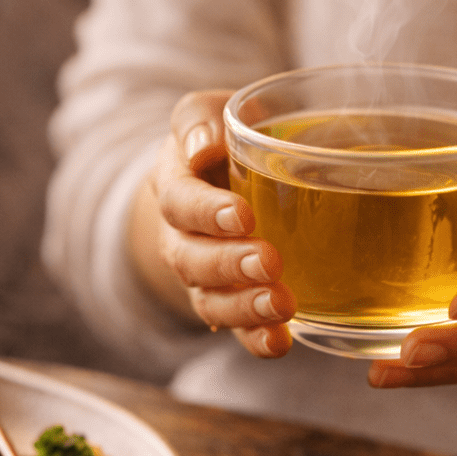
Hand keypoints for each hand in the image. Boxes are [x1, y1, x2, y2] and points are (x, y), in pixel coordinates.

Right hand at [133, 90, 295, 356]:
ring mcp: (203, 276)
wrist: (221, 177)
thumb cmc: (224, 137)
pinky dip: (256, 339)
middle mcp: (181, 236)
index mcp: (175, 184)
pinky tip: (281, 342)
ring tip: (281, 306)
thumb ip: (201, 119)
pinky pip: (236, 327)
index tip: (242, 215)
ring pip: (211, 300)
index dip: (207, 212)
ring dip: (245, 307)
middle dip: (229, 265)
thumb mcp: (209, 113)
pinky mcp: (230, 301)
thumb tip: (203, 146)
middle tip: (270, 262)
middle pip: (191, 259)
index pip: (179, 202)